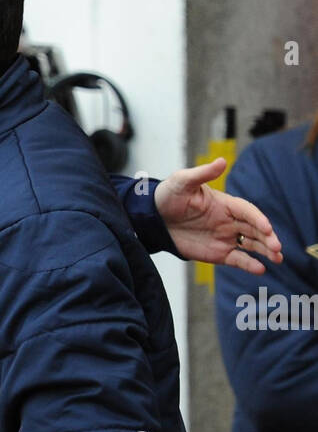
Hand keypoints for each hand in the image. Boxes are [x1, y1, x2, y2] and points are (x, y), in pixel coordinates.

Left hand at [155, 159, 282, 272]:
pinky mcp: (218, 253)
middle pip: (254, 229)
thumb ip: (203, 174)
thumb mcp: (183, 181)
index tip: (267, 228)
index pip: (247, 211)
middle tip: (277, 247)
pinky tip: (261, 269)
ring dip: (265, 251)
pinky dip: (249, 264)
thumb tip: (222, 161)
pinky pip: (237, 259)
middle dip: (267, 238)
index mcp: (225, 203)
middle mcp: (229, 221)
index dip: (258, 219)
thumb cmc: (168, 196)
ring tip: (278, 258)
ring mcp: (225, 237)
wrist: (152, 218)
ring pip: (251, 244)